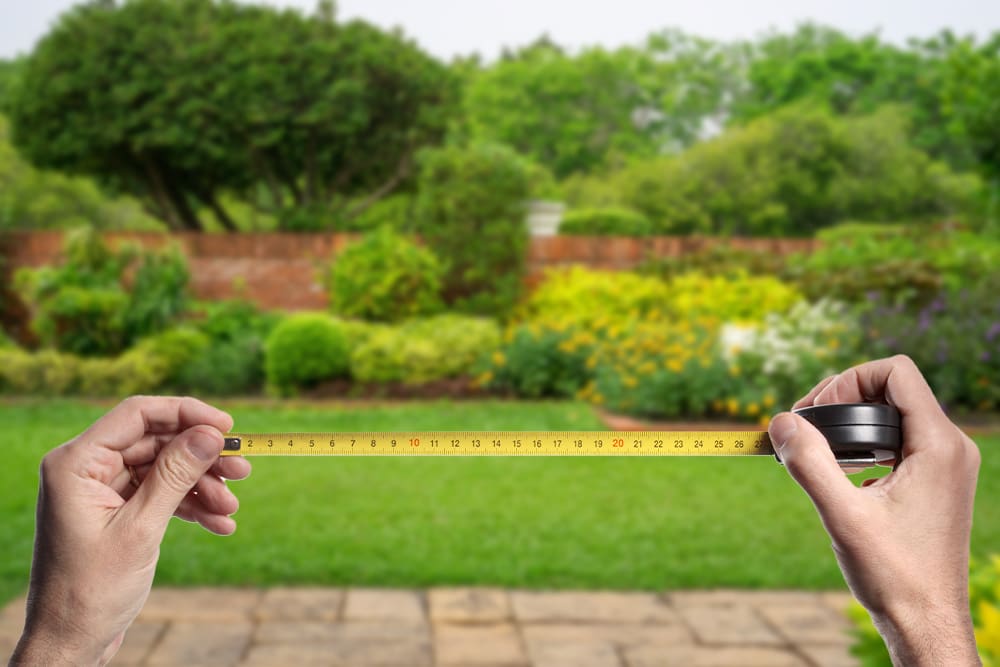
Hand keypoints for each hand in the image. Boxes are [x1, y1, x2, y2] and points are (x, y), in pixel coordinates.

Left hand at [10, 396, 251, 666]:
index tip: (227, 427)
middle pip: (156, 442)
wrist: (70, 643)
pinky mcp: (117, 513)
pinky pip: (160, 495)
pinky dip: (190, 506)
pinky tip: (219, 524)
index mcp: (76, 463)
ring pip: (164, 469)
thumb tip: (209, 434)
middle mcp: (86, 470)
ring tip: (231, 507)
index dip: (186, 413)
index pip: (137, 415)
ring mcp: (102, 491)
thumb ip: (175, 475)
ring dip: (201, 486)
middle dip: (201, 458)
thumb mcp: (140, 529)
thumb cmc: (90, 591)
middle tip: (242, 469)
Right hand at [769, 355, 980, 665]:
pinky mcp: (935, 481)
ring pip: (893, 412)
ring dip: (849, 419)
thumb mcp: (843, 516)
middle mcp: (950, 447)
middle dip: (841, 397)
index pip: (896, 371)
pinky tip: (838, 470)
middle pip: (891, 387)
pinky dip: (863, 441)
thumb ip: (809, 463)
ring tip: (814, 445)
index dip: (848, 379)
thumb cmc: (894, 574)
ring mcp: (945, 464)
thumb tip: (781, 421)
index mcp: (939, 445)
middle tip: (804, 427)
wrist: (926, 622)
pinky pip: (898, 439)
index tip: (816, 411)